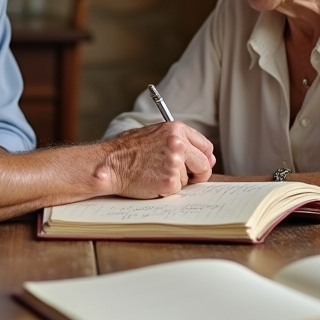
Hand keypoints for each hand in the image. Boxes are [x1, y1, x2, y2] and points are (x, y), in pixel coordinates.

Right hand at [97, 121, 214, 198]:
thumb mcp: (156, 135)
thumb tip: (209, 158)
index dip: (203, 159)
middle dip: (196, 174)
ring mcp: (174, 163)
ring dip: (176, 181)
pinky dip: (166, 190)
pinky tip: (151, 182)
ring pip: (189, 180)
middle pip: (204, 165)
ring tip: (154, 174)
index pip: (205, 147)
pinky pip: (177, 190)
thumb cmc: (128, 150)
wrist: (109, 163)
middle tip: (180, 177)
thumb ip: (181, 142)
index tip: (197, 166)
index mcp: (176, 129)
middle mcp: (178, 143)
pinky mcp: (169, 181)